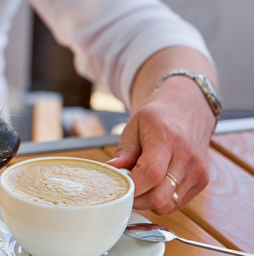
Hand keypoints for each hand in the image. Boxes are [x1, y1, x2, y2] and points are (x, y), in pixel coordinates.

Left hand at [106, 75, 214, 213]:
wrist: (189, 108)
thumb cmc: (159, 116)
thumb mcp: (134, 125)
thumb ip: (123, 151)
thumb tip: (109, 171)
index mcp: (166, 139)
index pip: (150, 174)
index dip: (132, 187)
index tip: (118, 188)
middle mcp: (187, 157)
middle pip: (160, 197)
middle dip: (137, 200)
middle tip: (125, 190)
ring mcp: (198, 171)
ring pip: (168, 205)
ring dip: (149, 203)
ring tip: (140, 186)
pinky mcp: (202, 180)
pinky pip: (178, 204)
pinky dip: (162, 201)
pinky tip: (155, 186)